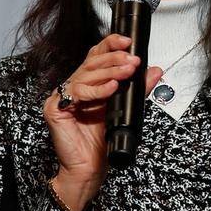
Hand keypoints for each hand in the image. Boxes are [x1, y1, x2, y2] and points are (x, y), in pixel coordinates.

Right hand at [42, 34, 162, 210]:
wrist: (89, 169)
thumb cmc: (101, 141)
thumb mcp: (125, 108)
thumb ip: (138, 89)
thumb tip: (155, 71)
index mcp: (88, 83)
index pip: (97, 55)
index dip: (111, 45)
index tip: (128, 41)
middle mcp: (74, 86)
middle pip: (91, 62)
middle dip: (115, 59)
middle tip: (133, 61)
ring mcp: (63, 97)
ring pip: (86, 74)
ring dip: (110, 72)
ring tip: (127, 72)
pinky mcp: (56, 109)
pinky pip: (77, 93)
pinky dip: (97, 90)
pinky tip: (112, 88)